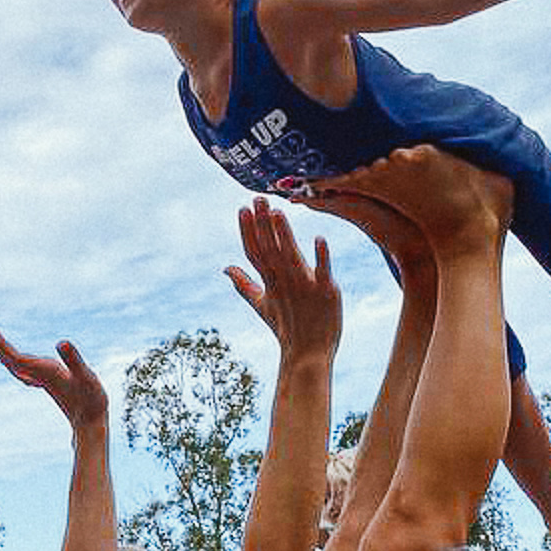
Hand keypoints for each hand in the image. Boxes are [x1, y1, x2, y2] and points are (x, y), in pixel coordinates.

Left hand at [0, 329, 108, 427]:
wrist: (91, 423)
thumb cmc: (91, 399)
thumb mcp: (86, 377)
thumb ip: (74, 360)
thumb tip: (61, 342)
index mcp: (44, 372)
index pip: (16, 357)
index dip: (2, 345)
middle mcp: (38, 376)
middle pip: (9, 360)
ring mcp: (41, 380)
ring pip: (14, 365)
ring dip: (1, 352)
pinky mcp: (47, 382)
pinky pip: (24, 369)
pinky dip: (14, 360)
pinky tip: (14, 361)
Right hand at [226, 198, 339, 359]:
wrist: (308, 353)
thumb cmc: (286, 327)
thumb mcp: (261, 304)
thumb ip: (242, 284)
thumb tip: (225, 267)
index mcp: (269, 282)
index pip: (254, 252)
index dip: (248, 230)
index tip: (242, 208)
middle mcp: (284, 282)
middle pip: (270, 248)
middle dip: (263, 223)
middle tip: (258, 198)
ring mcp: (305, 286)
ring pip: (292, 255)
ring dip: (285, 234)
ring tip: (279, 211)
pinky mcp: (326, 292)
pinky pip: (323, 272)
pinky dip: (321, 257)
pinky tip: (319, 237)